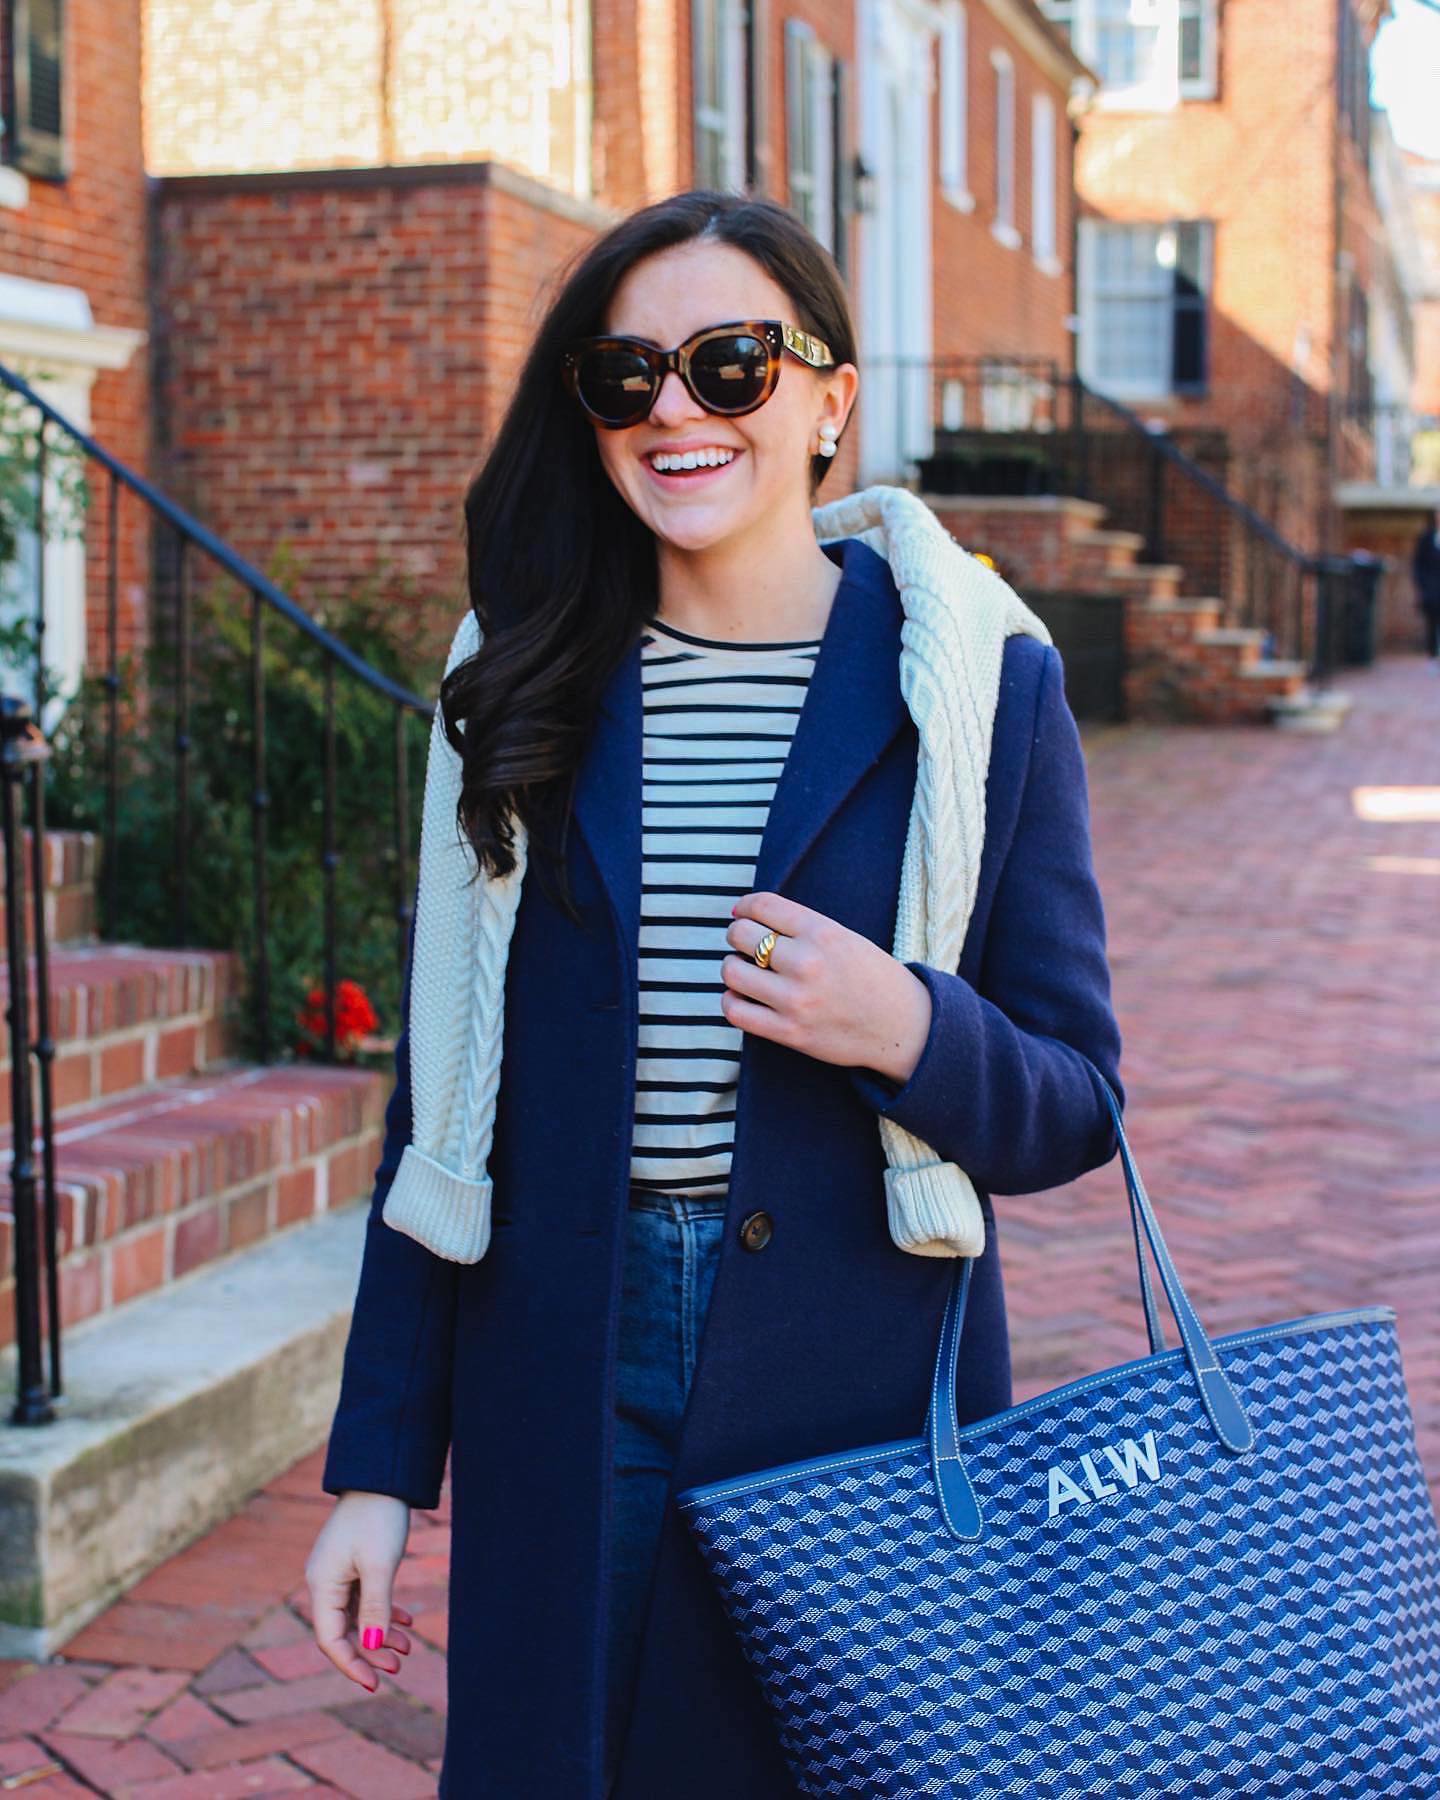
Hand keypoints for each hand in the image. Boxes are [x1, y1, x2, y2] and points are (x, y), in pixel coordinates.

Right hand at [306, 1491, 414, 1690]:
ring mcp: (338, 1572)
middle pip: (343, 1631)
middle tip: (398, 1668)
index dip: (351, 1664)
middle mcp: (324, 1581)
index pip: (330, 1639)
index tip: (375, 1683)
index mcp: (322, 1584)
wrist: (382, 1475)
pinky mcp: (353, 1562)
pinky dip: (384, 1611)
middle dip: (369, 1652)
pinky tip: (406, 1621)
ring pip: (357, 1615)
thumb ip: (377, 1607)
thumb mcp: (380, 1565)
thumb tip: (373, 1648)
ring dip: (381, 1632)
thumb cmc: (378, 1517)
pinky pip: (365, 1597)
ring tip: (408, 1648)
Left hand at [722, 891, 931, 1084]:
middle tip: (745, 944)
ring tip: (745, 972)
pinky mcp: (789, 1032)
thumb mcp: (844, 938)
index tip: (742, 914)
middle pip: (741, 934)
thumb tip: (747, 917)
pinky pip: (736, 1011)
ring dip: (733, 968)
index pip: (761, 906)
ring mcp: (795, 999)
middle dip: (737, 936)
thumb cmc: (872, 978)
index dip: (744, 907)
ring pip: (732, 971)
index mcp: (822, 932)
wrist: (902, 1027)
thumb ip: (802, 928)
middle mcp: (806, 962)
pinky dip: (732, 1001)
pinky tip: (744, 997)